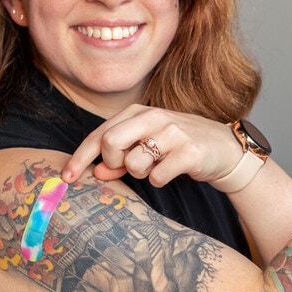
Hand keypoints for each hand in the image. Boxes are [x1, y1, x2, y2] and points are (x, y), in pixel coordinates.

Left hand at [62, 105, 241, 186]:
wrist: (224, 149)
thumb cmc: (179, 147)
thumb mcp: (147, 147)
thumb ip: (120, 158)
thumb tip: (96, 172)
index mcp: (140, 112)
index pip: (100, 134)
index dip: (80, 157)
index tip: (67, 177)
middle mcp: (155, 117)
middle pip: (111, 144)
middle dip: (113, 163)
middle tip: (127, 168)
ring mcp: (173, 133)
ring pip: (134, 164)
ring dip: (141, 174)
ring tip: (158, 166)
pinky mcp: (189, 152)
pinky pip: (157, 176)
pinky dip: (160, 180)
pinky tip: (173, 171)